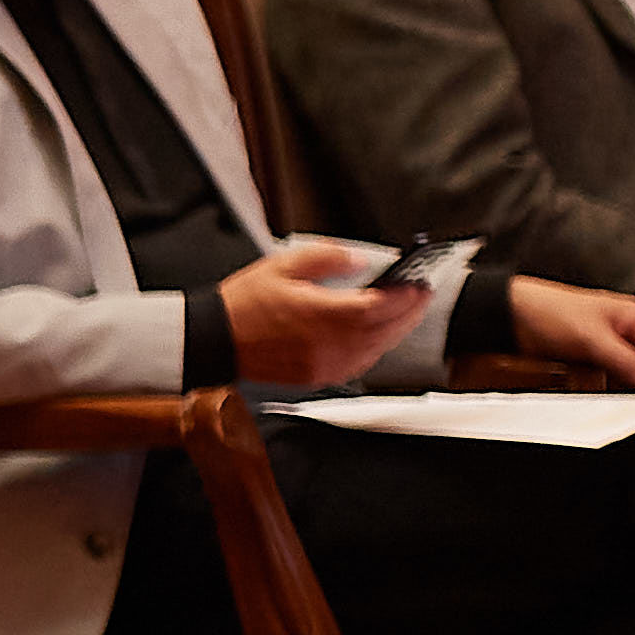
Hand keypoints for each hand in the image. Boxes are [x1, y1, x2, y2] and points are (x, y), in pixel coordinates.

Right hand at [221, 236, 438, 388]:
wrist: (213, 339)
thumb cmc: (243, 304)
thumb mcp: (282, 266)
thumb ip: (327, 257)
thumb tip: (359, 260)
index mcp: (327, 314)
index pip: (384, 304)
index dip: (408, 293)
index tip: (419, 282)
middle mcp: (333, 343)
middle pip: (389, 328)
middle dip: (410, 311)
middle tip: (421, 296)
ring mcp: (328, 364)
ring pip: (379, 348)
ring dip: (396, 330)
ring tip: (404, 313)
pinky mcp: (319, 376)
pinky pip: (360, 364)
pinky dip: (375, 348)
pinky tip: (375, 336)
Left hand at [505, 273, 634, 386]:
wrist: (511, 315)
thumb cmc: (550, 311)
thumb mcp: (591, 337)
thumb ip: (623, 359)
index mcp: (633, 317)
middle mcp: (624, 331)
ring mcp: (607, 345)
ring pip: (628, 372)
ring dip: (627, 385)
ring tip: (631, 400)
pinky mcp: (590, 358)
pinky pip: (606, 377)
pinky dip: (605, 385)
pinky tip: (604, 392)